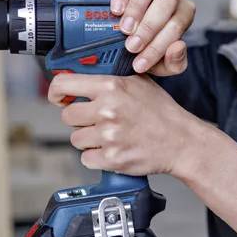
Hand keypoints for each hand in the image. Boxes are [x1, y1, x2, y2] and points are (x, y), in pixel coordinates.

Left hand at [48, 72, 206, 176]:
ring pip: (76, 139)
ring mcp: (108, 135)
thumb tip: (81, 77)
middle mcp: (107, 109)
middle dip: (79, 119)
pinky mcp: (111, 158)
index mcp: (111, 87)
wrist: (181, 141)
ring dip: (88, 139)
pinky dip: (96, 157)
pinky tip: (113, 149)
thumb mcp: (138, 82)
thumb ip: (110, 79)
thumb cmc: (161, 112)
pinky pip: (86, 158)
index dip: (56, 93)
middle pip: (67, 116)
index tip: (59, 98)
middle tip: (95, 120)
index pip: (63, 85)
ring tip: (109, 136)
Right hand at [104, 0, 195, 75]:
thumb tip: (179, 47)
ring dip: (137, 8)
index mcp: (184, 11)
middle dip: (148, 28)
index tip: (139, 64)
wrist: (123, 26)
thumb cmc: (146, 42)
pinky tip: (115, 9)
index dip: (158, 47)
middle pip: (167, 3)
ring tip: (124, 27)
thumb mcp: (161, 61)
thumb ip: (174, 62)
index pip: (177, 26)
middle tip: (131, 45)